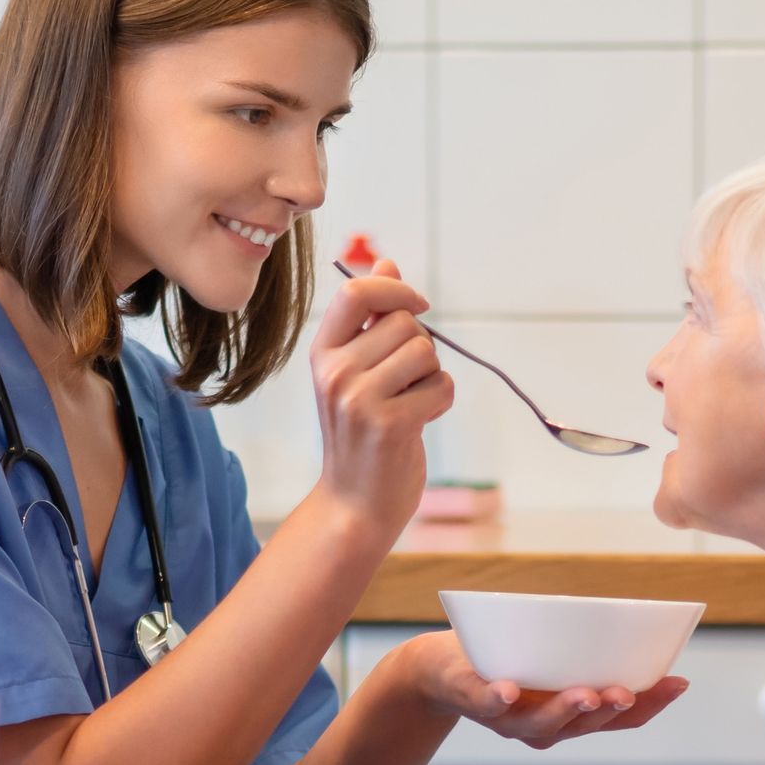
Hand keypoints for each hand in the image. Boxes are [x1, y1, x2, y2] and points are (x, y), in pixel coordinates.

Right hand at [309, 259, 453, 543]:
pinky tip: (420, 421)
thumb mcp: (355, 372)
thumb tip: (388, 260)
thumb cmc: (361, 434)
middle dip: (421, 347)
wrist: (354, 504)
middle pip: (405, 323)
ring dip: (432, 376)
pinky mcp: (390, 425)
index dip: (395, 287)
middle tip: (406, 382)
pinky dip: (441, 401)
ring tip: (411, 402)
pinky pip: (441, 386)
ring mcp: (360, 399)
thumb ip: (371, 319)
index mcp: (323, 353)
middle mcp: (336, 373)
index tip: (419, 303)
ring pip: (426, 352)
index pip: (356, 292)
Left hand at [395, 631, 687, 750]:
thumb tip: (635, 624)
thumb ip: (584, 653)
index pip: (620, 718)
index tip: (678, 682)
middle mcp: (543, 728)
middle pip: (584, 726)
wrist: (437, 670)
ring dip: (564, 710)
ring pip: (540, 724)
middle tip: (626, 693)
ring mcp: (507, 719)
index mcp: (571, 718)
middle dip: (609, 711)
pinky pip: (486, 703)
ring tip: (586, 694)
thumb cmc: (504, 659)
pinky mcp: (472, 698)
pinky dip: (498, 699)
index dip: (650, 704)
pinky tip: (510, 689)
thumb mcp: (552, 657)